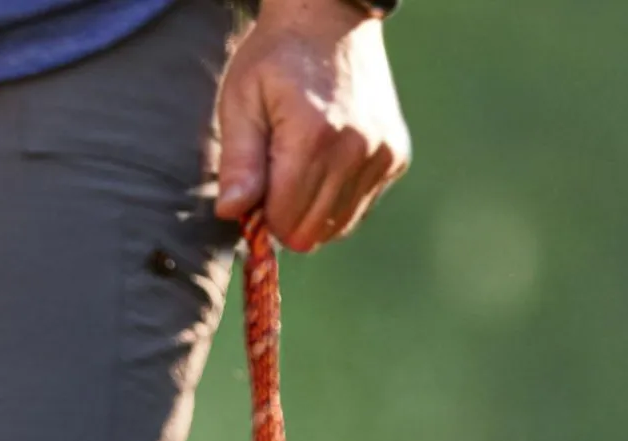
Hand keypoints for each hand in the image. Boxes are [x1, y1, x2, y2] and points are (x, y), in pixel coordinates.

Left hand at [215, 0, 410, 250]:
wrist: (331, 17)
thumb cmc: (275, 59)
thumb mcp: (241, 102)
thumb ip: (238, 162)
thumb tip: (232, 212)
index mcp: (314, 139)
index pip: (282, 222)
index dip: (260, 215)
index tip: (254, 187)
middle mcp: (357, 151)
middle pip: (310, 233)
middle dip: (285, 217)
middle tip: (275, 177)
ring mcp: (382, 155)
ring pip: (335, 228)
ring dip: (311, 211)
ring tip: (300, 167)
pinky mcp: (396, 157)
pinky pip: (358, 209)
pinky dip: (337, 200)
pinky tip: (326, 163)